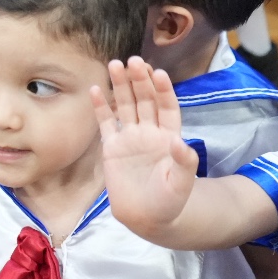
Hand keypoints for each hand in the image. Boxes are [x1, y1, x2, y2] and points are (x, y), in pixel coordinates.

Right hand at [92, 57, 199, 235]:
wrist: (146, 217)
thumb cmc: (169, 202)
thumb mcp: (181, 185)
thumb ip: (183, 163)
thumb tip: (180, 142)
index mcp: (169, 137)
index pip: (167, 108)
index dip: (164, 91)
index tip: (159, 74)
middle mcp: (149, 132)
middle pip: (145, 100)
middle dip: (140, 81)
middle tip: (133, 61)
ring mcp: (129, 138)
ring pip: (125, 106)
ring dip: (121, 86)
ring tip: (115, 64)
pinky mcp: (112, 147)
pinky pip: (105, 123)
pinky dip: (100, 107)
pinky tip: (94, 89)